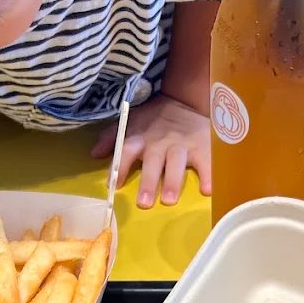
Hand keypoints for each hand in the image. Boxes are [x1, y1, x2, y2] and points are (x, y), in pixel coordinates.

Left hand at [91, 94, 211, 208]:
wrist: (184, 100)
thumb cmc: (153, 118)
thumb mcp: (130, 122)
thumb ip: (112, 137)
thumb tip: (94, 154)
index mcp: (140, 137)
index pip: (126, 151)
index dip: (120, 167)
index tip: (116, 185)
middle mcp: (160, 142)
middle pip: (153, 162)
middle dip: (148, 182)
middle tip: (144, 203)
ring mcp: (182, 144)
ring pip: (177, 163)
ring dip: (173, 181)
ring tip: (170, 200)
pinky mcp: (202, 146)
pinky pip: (206, 161)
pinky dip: (208, 175)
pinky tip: (208, 190)